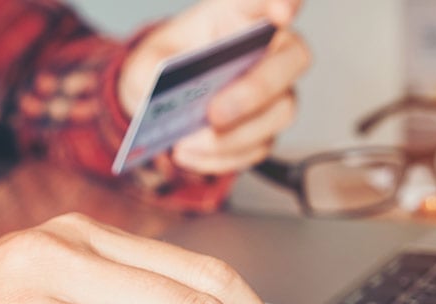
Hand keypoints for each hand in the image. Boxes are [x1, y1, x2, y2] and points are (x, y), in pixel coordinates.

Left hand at [119, 0, 310, 174]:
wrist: (159, 103)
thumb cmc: (164, 66)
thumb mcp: (144, 60)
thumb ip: (149, 67)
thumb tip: (159, 84)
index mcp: (240, 14)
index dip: (285, 0)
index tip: (281, 12)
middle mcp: (270, 48)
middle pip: (291, 60)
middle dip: (255, 91)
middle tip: (215, 114)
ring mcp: (275, 91)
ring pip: (279, 112)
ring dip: (233, 136)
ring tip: (188, 143)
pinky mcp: (267, 128)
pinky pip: (258, 147)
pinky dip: (221, 157)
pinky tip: (189, 154)